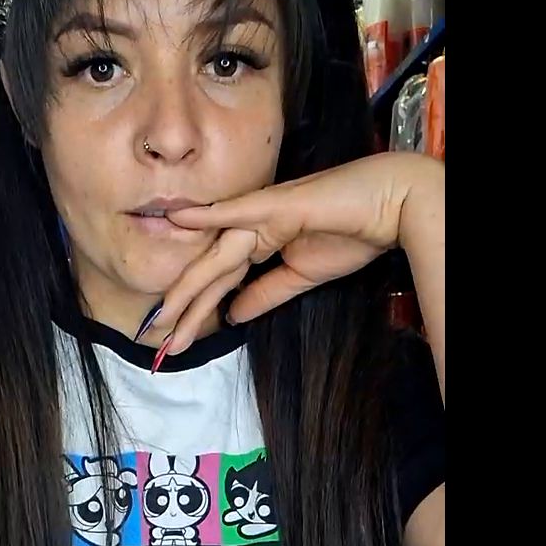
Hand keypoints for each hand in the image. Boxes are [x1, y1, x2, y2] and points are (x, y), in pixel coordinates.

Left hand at [157, 152, 442, 355]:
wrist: (391, 206)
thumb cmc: (352, 235)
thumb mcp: (300, 278)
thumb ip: (264, 295)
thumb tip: (232, 316)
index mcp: (256, 245)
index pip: (216, 285)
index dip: (193, 312)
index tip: (171, 341)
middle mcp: (249, 230)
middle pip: (208, 276)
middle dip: (182, 310)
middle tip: (155, 341)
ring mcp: (259, 216)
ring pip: (215, 258)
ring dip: (188, 288)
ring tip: (162, 317)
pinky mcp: (275, 204)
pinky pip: (235, 211)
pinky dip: (206, 214)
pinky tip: (176, 218)